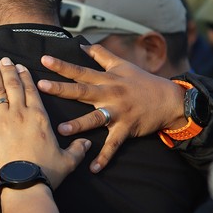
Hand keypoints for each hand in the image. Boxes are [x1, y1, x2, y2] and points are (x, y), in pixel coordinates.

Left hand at [0, 58, 89, 189]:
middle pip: (12, 85)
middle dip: (8, 70)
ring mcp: (1, 119)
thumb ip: (77, 150)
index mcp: (39, 117)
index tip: (20, 67)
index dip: (25, 76)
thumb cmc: (45, 174)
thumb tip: (87, 143)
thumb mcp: (67, 161)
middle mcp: (20, 113)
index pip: (31, 90)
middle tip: (3, 61)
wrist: (23, 185)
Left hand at [38, 44, 186, 172]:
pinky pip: (114, 145)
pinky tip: (93, 168)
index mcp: (107, 79)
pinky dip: (104, 157)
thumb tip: (82, 45)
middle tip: (42, 86)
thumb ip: (101, 55)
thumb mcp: (122, 64)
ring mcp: (119, 112)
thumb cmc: (143, 81)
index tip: (44, 59)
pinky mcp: (127, 128)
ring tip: (61, 129)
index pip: (80, 71)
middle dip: (62, 89)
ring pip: (96, 118)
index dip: (62, 65)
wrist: (170, 99)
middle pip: (83, 91)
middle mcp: (110, 94)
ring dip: (79, 124)